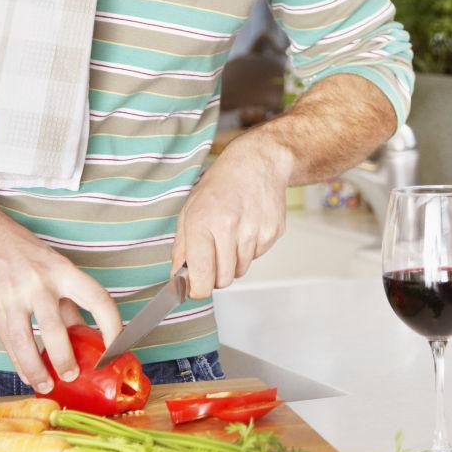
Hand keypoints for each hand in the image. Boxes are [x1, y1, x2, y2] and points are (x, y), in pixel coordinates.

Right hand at [0, 186, 122, 391]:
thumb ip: (68, 300)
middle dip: (67, 359)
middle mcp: (40, 282)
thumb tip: (87, 334)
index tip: (118, 348)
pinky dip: (20, 364)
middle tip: (74, 375)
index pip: (97, 299)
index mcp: (63, 270)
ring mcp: (14, 296)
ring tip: (49, 385)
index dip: (113, 327)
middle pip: (58, 328)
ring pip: (27, 342)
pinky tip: (28, 375)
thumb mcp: (52, 267)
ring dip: (39, 370)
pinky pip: (9, 343)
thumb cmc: (20, 249)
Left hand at [171, 133, 291, 297]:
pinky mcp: (273, 232)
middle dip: (216, 275)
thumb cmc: (222, 183)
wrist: (258, 162)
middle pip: (223, 280)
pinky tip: (247, 226)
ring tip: (232, 234)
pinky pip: (257, 257)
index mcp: (202, 222)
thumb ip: (181, 246)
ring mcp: (255, 230)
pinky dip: (250, 249)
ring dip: (234, 260)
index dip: (197, 288)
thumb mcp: (190, 208)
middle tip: (214, 255)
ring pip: (241, 270)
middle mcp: (229, 227)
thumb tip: (178, 275)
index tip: (196, 286)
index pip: (201, 279)